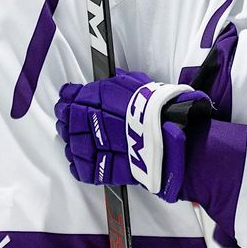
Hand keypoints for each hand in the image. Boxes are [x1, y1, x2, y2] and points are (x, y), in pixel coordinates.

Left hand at [55, 69, 211, 201]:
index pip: (72, 95)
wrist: (179, 139)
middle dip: (67, 119)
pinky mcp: (104, 169)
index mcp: (102, 96)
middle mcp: (95, 119)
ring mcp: (97, 145)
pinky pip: (82, 168)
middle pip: (68, 119)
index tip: (68, 99)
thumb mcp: (140, 84)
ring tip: (77, 141)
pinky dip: (79, 164)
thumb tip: (108, 78)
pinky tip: (82, 159)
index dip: (69, 97)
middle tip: (69, 121)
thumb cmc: (164, 109)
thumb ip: (120, 82)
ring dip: (72, 141)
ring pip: (72, 143)